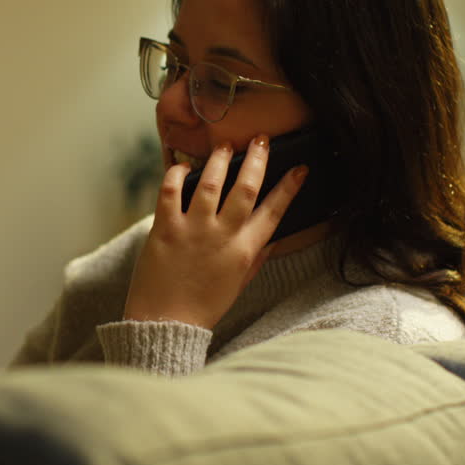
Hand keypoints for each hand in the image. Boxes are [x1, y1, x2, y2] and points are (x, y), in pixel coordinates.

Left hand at [122, 134, 308, 329]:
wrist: (165, 324)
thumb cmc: (202, 307)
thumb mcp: (239, 283)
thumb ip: (256, 256)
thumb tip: (273, 235)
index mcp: (245, 251)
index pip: (274, 212)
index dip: (289, 187)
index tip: (300, 168)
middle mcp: (222, 237)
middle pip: (246, 188)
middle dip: (257, 160)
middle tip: (261, 140)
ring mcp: (192, 230)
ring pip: (210, 183)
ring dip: (220, 160)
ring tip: (225, 146)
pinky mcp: (164, 229)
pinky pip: (169, 191)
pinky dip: (175, 174)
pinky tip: (182, 166)